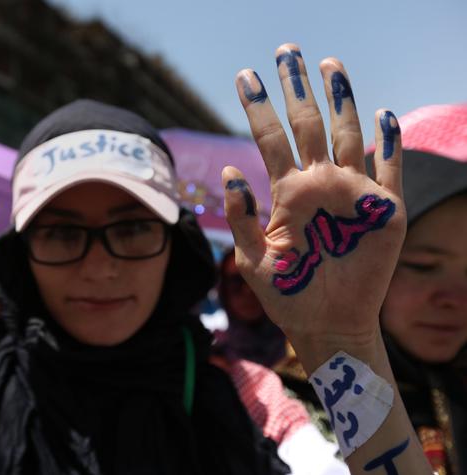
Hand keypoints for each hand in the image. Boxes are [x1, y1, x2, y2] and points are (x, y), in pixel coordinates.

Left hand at [223, 44, 405, 369]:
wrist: (324, 324)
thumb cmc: (286, 294)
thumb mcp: (252, 259)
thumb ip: (241, 217)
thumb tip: (230, 171)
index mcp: (287, 192)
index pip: (270, 138)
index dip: (258, 107)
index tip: (245, 76)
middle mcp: (319, 184)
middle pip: (307, 125)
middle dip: (297, 88)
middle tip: (288, 50)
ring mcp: (352, 193)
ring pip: (347, 136)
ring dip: (341, 101)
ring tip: (331, 66)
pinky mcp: (383, 211)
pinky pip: (390, 170)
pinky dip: (389, 143)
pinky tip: (384, 115)